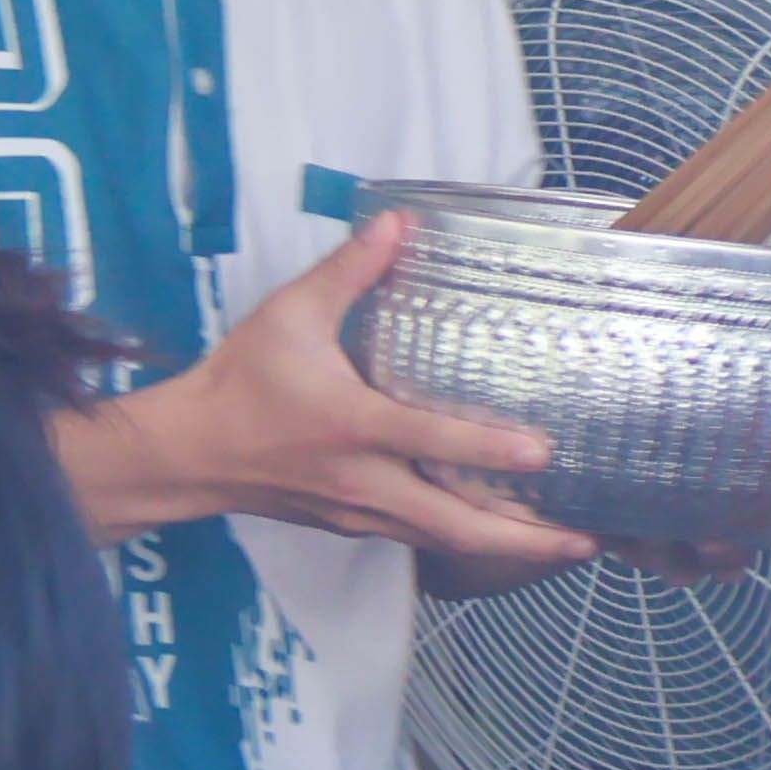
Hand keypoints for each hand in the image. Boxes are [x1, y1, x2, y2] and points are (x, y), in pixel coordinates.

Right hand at [89, 215, 602, 579]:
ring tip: (562, 543)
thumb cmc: (240, 381)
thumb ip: (349, 269)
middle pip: (453, 526)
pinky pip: (418, 537)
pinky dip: (463, 538)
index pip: (429, 443)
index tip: (542, 454)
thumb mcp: (289, 313)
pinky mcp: (351, 524)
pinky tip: (499, 529)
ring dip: (501, 547)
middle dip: (521, 541)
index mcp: (350, 426)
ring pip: (440, 540)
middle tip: (583, 541)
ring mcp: (358, 512)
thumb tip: (399, 222)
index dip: (487, 450)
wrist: (187, 453)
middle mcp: (362, 481)